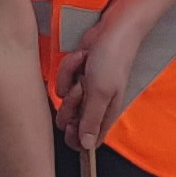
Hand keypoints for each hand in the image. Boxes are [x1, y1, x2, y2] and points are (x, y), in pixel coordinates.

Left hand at [55, 13, 140, 151]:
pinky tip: (82, 58)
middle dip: (70, 105)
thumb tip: (86, 147)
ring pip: (63, 100)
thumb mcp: (101, 93)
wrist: (112, 30)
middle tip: (81, 90)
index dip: (76, 138)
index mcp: (104, 115)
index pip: (87, 142)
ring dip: (71, 80)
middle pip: (69, 122)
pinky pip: (63, 80)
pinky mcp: (76, 76)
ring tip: (85, 69)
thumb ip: (91, 120)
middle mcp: (94, 106)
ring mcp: (84, 91)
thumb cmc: (112, 60)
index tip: (72, 124)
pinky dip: (70, 68)